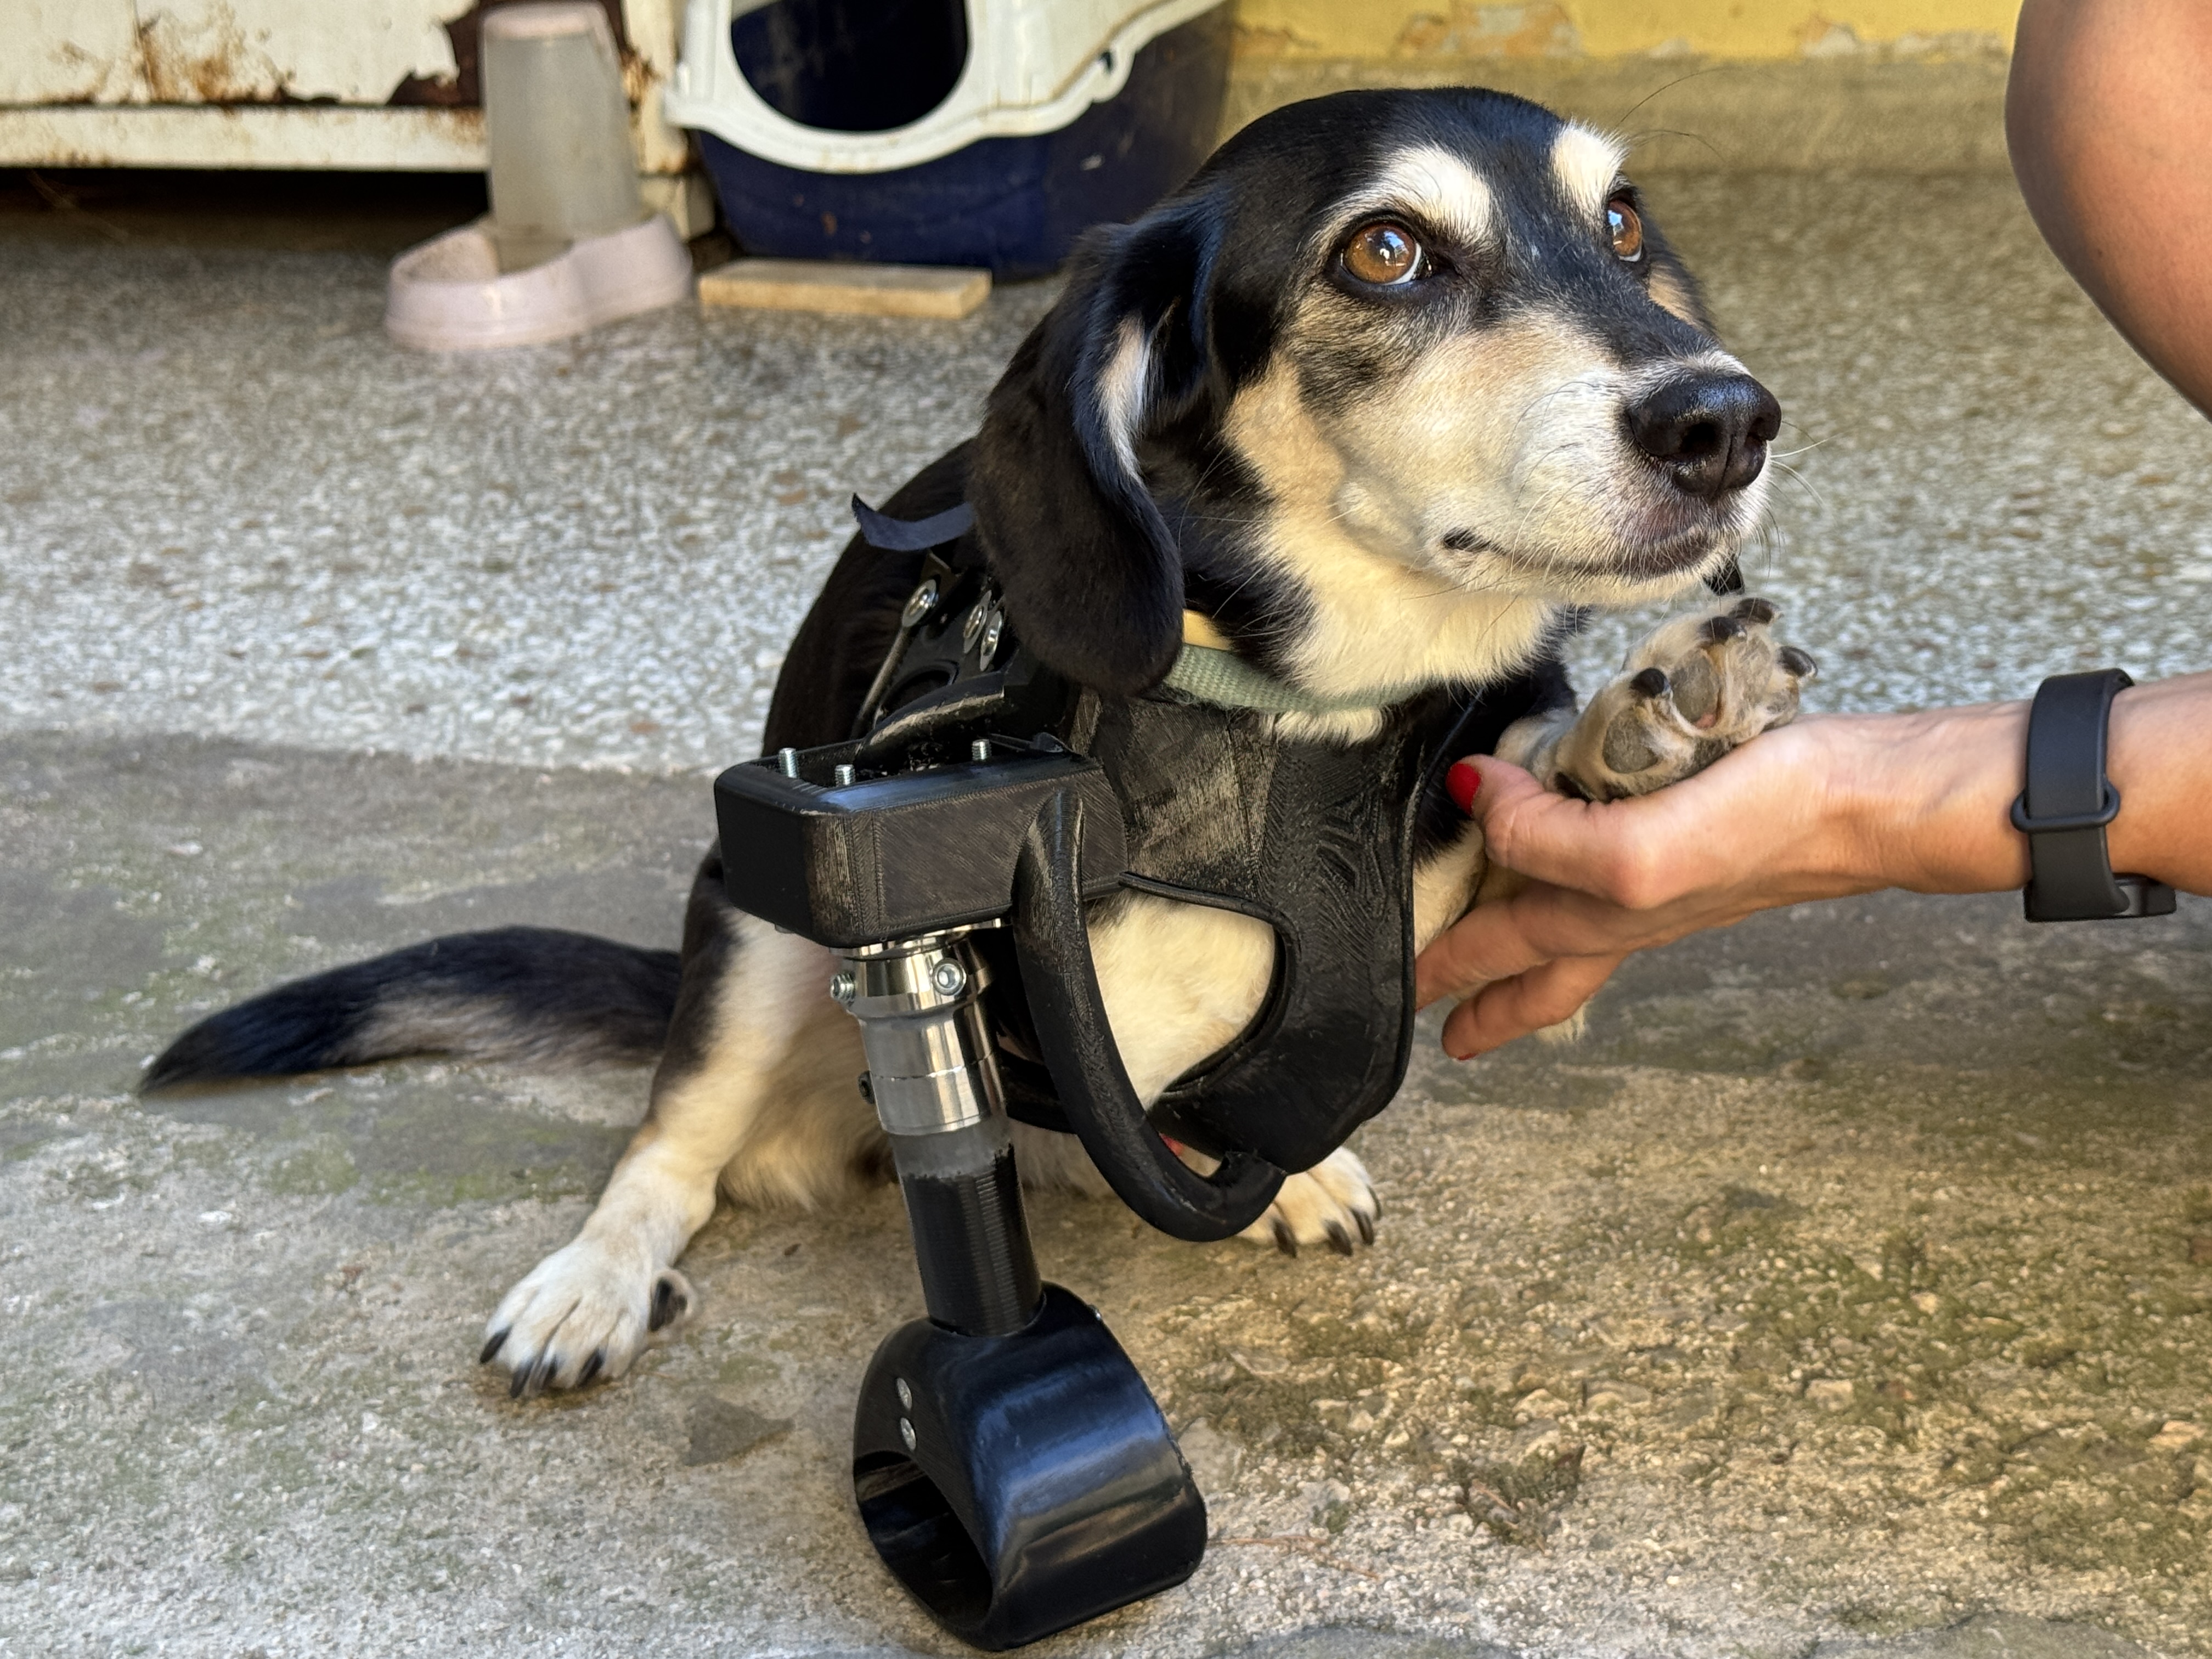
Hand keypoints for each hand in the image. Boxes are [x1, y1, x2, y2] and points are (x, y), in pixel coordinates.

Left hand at [1414, 722, 1856, 1055]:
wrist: (1869, 798)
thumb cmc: (1766, 830)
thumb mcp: (1634, 852)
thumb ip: (1546, 838)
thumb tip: (1479, 796)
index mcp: (1601, 918)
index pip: (1504, 958)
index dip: (1453, 975)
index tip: (1408, 1001)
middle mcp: (1627, 904)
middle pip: (1533, 957)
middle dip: (1477, 984)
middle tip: (1431, 1005)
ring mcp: (1664, 868)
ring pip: (1571, 911)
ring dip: (1523, 935)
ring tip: (1490, 938)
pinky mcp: (1694, 815)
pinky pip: (1609, 841)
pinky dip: (1574, 845)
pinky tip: (1581, 825)